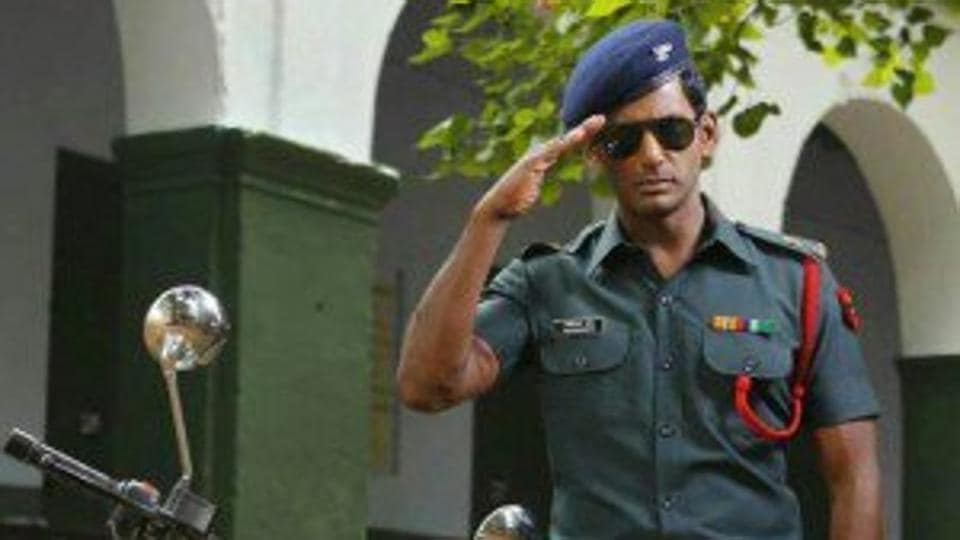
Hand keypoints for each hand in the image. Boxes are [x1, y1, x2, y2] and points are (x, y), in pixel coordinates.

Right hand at [474, 114, 605, 220]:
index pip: (566, 146)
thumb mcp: (532, 187)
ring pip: (562, 142)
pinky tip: (578, 135)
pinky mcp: (532, 163)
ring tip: (595, 123)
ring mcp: (536, 157)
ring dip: (579, 132)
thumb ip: (538, 178)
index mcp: (543, 158)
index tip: (596, 129)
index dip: (581, 136)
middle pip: (566, 140)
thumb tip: (539, 178)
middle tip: (602, 119)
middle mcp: (540, 154)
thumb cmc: (515, 199)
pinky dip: (565, 142)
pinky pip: (552, 151)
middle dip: (584, 128)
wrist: (498, 207)